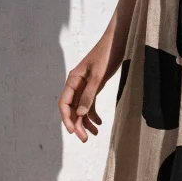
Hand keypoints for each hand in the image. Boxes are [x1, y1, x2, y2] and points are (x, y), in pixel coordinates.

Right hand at [58, 17, 124, 143]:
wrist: (117, 41)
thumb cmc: (107, 54)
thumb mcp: (98, 75)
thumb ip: (90, 94)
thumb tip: (80, 113)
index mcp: (73, 79)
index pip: (64, 103)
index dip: (67, 118)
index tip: (73, 131)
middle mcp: (76, 84)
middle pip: (72, 108)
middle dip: (77, 124)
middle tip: (85, 139)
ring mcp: (85, 85)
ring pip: (81, 108)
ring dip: (85, 122)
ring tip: (93, 135)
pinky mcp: (94, 85)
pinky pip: (90, 103)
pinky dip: (93, 114)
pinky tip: (99, 124)